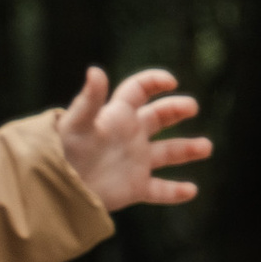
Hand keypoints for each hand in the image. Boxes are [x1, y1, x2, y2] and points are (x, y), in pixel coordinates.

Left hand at [57, 67, 210, 211]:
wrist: (54, 188)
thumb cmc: (61, 151)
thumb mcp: (75, 123)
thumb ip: (88, 99)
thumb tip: (95, 70)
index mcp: (117, 115)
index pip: (139, 90)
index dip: (155, 81)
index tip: (171, 82)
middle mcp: (129, 135)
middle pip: (159, 116)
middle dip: (177, 109)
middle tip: (192, 107)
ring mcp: (134, 162)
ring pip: (167, 153)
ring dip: (188, 149)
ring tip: (206, 147)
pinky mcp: (134, 188)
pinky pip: (160, 190)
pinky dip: (176, 191)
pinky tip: (191, 191)